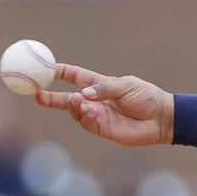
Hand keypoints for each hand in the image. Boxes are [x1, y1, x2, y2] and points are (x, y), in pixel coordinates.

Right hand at [35, 64, 174, 145]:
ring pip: (74, 111)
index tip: (46, 67)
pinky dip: (83, 115)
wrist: (160, 118)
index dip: (61, 72)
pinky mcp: (101, 128)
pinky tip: (88, 110)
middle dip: (50, 96)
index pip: (76, 77)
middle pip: (67, 97)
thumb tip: (82, 94)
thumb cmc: (146, 97)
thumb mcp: (126, 86)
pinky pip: (85, 122)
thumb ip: (104, 89)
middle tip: (35, 94)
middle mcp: (95, 100)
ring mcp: (96, 114)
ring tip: (75, 100)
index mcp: (101, 84)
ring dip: (70, 105)